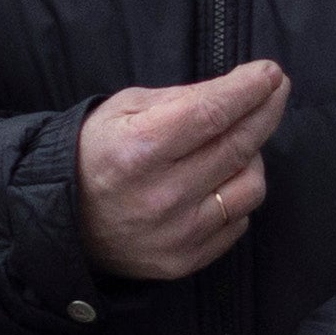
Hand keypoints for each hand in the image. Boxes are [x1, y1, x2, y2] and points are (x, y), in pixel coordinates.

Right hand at [70, 62, 287, 283]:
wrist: (61, 222)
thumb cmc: (93, 155)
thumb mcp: (122, 110)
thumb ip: (180, 98)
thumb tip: (239, 90)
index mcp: (138, 149)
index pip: (212, 113)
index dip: (249, 90)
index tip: (271, 73)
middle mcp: (161, 195)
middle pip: (238, 146)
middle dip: (265, 111)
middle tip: (275, 91)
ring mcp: (176, 234)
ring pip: (250, 187)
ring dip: (252, 158)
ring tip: (234, 146)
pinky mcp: (184, 261)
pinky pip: (237, 221)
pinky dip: (235, 196)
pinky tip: (217, 182)